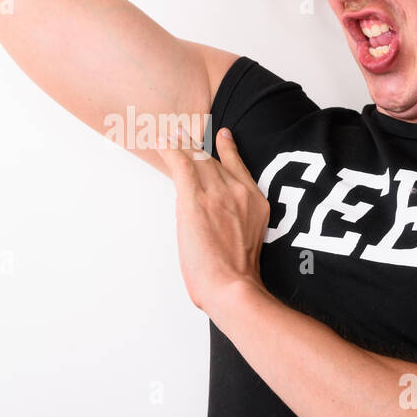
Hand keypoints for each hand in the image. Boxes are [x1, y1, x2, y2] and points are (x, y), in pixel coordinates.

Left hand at [154, 126, 270, 313]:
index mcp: (255, 203)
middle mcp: (238, 191)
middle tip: (180, 131)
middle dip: (195, 146)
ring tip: (167, 134)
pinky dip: (170, 150)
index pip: (238, 167)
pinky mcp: (194, 198)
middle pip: (212, 161)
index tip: (223, 136)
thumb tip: (219, 233)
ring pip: (196, 158)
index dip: (228, 149)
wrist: (233, 285)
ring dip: (180, 145)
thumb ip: (238, 227)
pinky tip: (161, 141)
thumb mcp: (250, 244)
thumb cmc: (239, 277)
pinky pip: (181, 164)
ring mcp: (216, 192)